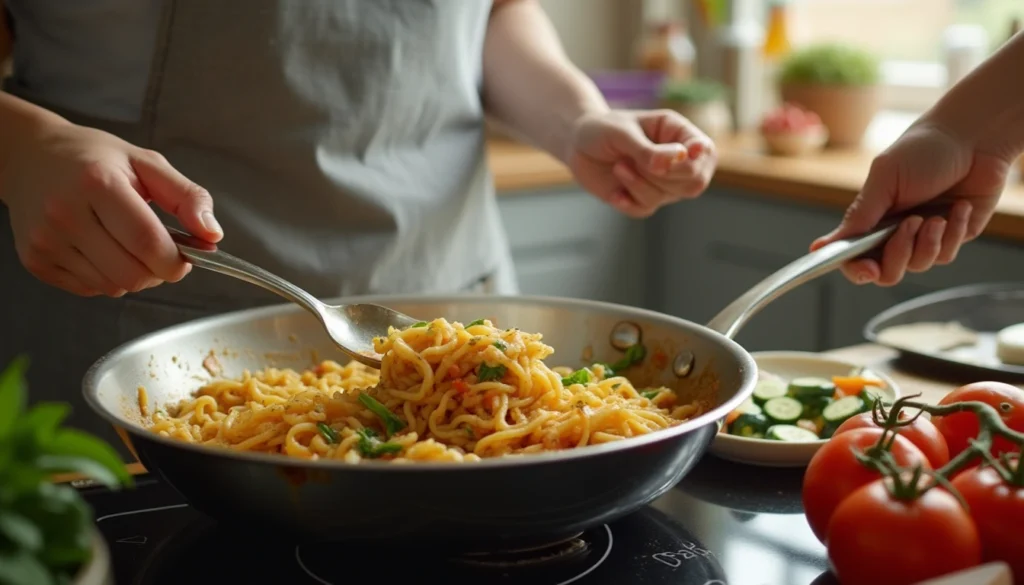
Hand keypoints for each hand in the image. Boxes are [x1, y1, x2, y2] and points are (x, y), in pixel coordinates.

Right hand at [0, 121, 221, 296]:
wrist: (31, 156)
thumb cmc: (95, 158)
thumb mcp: (147, 164)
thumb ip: (188, 197)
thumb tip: (213, 235)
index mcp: (98, 184)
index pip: (149, 244)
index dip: (177, 261)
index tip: (185, 256)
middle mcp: (66, 214)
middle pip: (132, 275)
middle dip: (158, 271)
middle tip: (158, 249)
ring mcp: (46, 241)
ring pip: (112, 287)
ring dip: (133, 275)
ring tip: (125, 243)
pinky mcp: (35, 260)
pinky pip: (89, 289)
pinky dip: (106, 277)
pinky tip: (100, 248)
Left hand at [566, 109, 715, 217]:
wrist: (578, 146)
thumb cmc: (603, 130)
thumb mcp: (622, 133)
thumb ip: (648, 149)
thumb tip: (674, 161)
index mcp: (679, 133)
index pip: (705, 152)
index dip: (698, 158)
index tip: (686, 153)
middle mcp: (677, 160)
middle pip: (694, 181)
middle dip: (663, 175)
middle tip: (634, 160)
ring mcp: (663, 182)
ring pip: (668, 196)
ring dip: (639, 184)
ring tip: (619, 167)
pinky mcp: (644, 199)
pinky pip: (645, 209)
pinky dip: (628, 201)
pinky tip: (615, 192)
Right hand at [811, 120, 1008, 285]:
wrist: (974, 138)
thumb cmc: (923, 150)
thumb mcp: (884, 179)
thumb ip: (859, 216)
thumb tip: (820, 247)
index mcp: (872, 220)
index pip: (854, 258)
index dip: (857, 269)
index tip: (867, 269)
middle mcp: (895, 233)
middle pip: (887, 272)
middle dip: (898, 254)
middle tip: (910, 224)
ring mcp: (925, 238)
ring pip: (918, 265)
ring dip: (928, 242)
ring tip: (937, 215)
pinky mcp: (954, 237)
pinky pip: (947, 254)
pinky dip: (953, 232)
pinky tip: (959, 207)